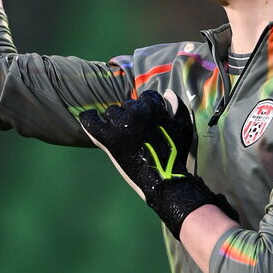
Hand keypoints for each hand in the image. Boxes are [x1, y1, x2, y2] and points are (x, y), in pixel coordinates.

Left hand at [79, 89, 235, 238]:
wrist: (165, 180)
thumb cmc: (177, 155)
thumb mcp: (183, 126)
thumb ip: (177, 107)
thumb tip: (166, 92)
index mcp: (154, 107)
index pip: (146, 96)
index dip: (146, 107)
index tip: (146, 119)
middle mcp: (136, 112)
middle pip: (128, 104)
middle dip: (131, 115)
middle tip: (135, 132)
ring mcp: (121, 125)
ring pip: (111, 112)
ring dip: (115, 120)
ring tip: (121, 134)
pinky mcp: (108, 138)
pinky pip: (90, 121)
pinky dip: (89, 117)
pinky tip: (91, 116)